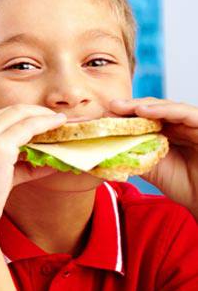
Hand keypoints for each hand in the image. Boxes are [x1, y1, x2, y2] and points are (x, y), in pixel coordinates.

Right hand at [0, 104, 65, 225]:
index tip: (41, 118)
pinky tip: (58, 127)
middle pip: (11, 110)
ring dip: (44, 115)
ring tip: (60, 121)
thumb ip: (20, 162)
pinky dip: (46, 125)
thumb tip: (48, 158)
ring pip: (21, 115)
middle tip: (56, 117)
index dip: (23, 114)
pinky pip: (29, 128)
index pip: (0, 115)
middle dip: (36, 111)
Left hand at [110, 98, 197, 214]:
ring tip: (122, 106)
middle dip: (130, 107)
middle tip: (110, 106)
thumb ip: (133, 155)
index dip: (124, 115)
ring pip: (167, 107)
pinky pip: (185, 113)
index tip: (102, 116)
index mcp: (167, 132)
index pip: (143, 118)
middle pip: (153, 109)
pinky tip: (144, 111)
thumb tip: (102, 149)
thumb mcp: (151, 168)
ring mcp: (192, 124)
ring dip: (143, 105)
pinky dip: (165, 110)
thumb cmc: (185, 184)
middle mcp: (180, 124)